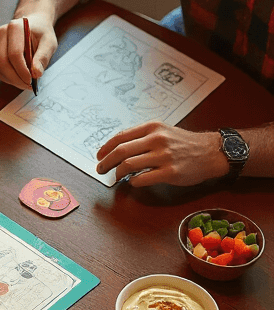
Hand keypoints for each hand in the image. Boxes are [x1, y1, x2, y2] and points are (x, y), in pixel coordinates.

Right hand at [0, 11, 56, 89]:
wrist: (34, 24)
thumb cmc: (42, 33)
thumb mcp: (49, 42)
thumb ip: (43, 56)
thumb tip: (36, 74)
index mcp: (15, 27)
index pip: (14, 54)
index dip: (22, 70)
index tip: (31, 80)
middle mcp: (2, 33)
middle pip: (2, 62)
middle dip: (15, 78)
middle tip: (28, 86)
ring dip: (10, 80)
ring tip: (24, 83)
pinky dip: (5, 77)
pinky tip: (17, 79)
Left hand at [96, 122, 227, 184]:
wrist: (211, 152)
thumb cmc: (185, 143)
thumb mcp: (163, 131)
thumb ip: (143, 137)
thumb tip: (119, 148)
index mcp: (152, 128)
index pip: (120, 137)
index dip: (105, 148)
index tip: (99, 156)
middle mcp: (156, 140)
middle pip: (121, 151)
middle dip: (106, 162)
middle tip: (100, 170)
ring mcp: (163, 156)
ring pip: (128, 165)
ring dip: (117, 173)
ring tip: (116, 177)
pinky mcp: (170, 173)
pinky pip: (142, 179)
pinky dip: (133, 182)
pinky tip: (133, 182)